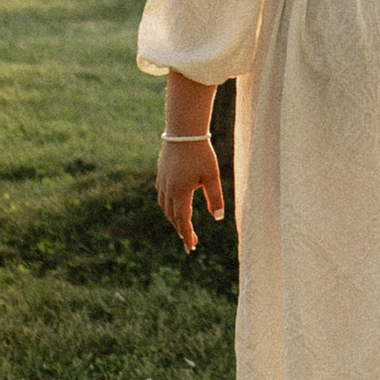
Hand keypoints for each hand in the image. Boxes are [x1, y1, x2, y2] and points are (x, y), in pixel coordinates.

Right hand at [158, 132, 225, 254]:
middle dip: (181, 230)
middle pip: (172, 216)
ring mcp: (162, 182)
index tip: (191, 247)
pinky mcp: (161, 174)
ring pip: (165, 207)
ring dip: (173, 219)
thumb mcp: (212, 176)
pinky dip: (168, 206)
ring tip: (182, 227)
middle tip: (189, 243)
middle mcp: (168, 190)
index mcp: (180, 193)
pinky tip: (173, 206)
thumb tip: (218, 218)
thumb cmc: (201, 153)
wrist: (183, 132)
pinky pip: (162, 196)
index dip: (187, 235)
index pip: (182, 220)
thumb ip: (215, 197)